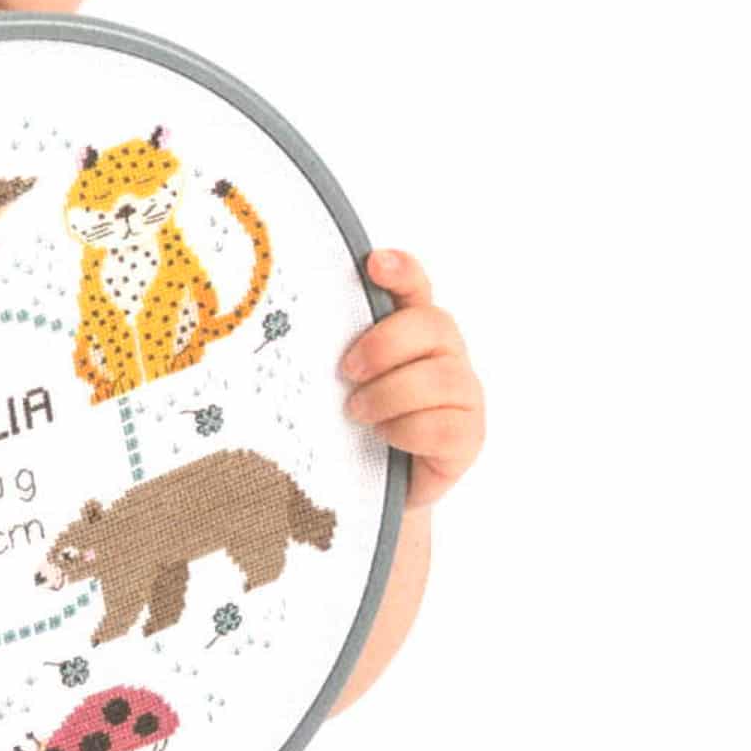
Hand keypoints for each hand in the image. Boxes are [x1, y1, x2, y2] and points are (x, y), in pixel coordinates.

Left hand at [339, 250, 484, 510]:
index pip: (415, 285)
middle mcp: (444, 353)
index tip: (373, 263)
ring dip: (390, 394)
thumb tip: (282, 321)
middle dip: (384, 345)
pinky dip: (407, 431)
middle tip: (346, 370)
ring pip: (441, 378)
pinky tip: (386, 437)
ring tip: (357, 412)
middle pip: (432, 324)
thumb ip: (328, 346)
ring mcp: (462, 394)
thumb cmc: (347, 423)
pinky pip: (445, 427)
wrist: (367, 486)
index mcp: (410, 328)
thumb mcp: (333, 380)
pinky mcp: (468, 436)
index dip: (400, 270)